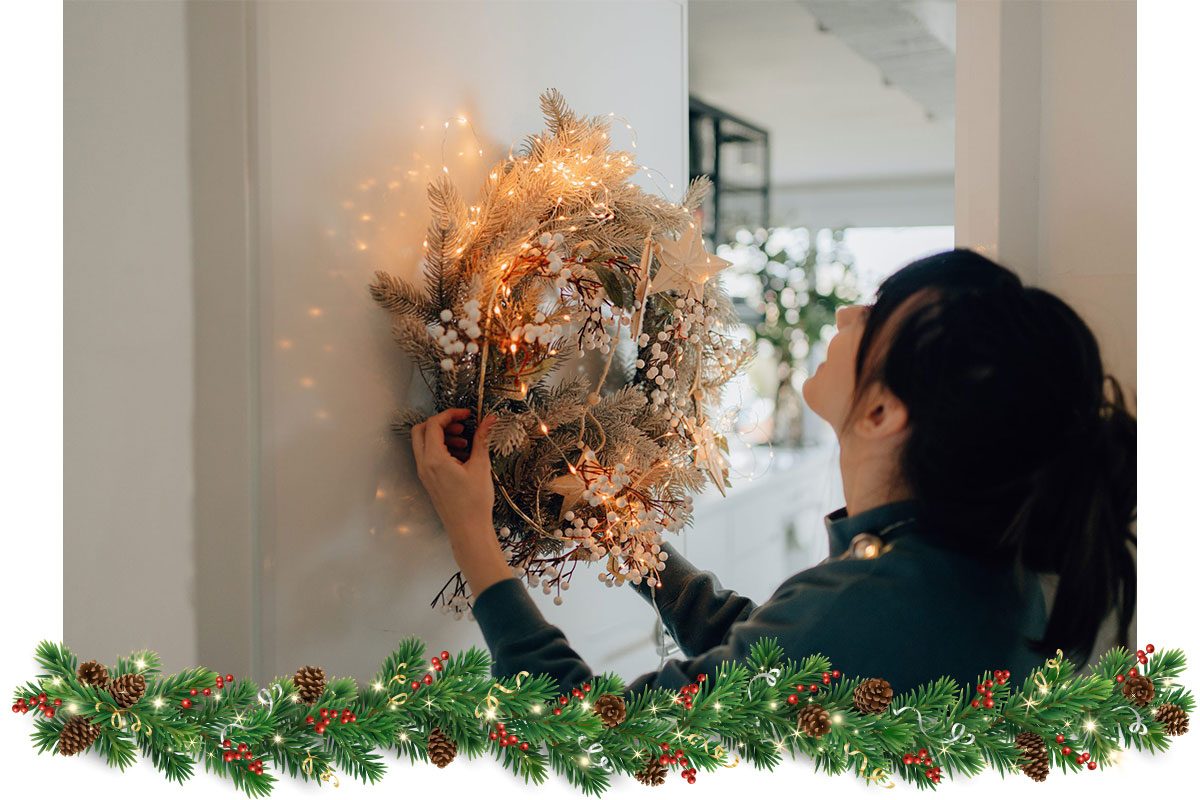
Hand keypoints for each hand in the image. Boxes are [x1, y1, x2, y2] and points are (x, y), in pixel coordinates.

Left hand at [411, 409, 509, 595]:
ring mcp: (424, 474)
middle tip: (461, 426)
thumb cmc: (474, 502)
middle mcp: (424, 465)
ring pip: (424, 444)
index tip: (467, 414)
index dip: (450, 414)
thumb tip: (489, 419)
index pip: (434, 425)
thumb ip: (482, 439)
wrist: (468, 530)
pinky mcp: (429, 481)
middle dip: (441, 423)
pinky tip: (462, 456)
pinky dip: (442, 449)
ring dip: (442, 436)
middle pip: (421, 431)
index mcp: (434, 459)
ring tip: (465, 442)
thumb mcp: (481, 467)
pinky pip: (429, 457)